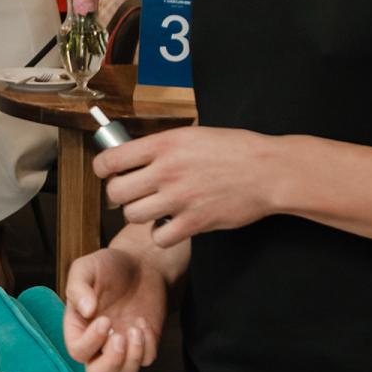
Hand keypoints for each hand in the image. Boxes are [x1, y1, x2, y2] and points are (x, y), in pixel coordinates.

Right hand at [63, 247, 164, 371]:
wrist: (141, 262)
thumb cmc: (108, 265)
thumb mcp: (86, 268)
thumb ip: (78, 287)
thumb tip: (85, 310)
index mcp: (78, 327)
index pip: (77, 351)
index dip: (90, 342)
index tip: (104, 319)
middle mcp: (98, 343)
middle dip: (110, 364)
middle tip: (120, 338)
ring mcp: (122, 346)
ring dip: (131, 359)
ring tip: (136, 329)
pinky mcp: (144, 344)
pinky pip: (147, 360)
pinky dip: (148, 345)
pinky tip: (143, 321)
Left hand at [96, 125, 282, 246]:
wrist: (269, 170)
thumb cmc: (235, 149)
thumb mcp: (193, 134)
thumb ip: (163, 145)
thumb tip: (135, 152)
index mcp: (163, 144)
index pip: (110, 160)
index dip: (103, 169)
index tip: (108, 172)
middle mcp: (166, 171)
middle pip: (115, 193)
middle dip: (119, 195)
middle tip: (131, 193)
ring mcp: (179, 198)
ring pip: (132, 216)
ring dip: (139, 214)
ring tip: (152, 209)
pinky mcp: (194, 222)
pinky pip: (159, 238)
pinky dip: (162, 235)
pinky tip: (171, 225)